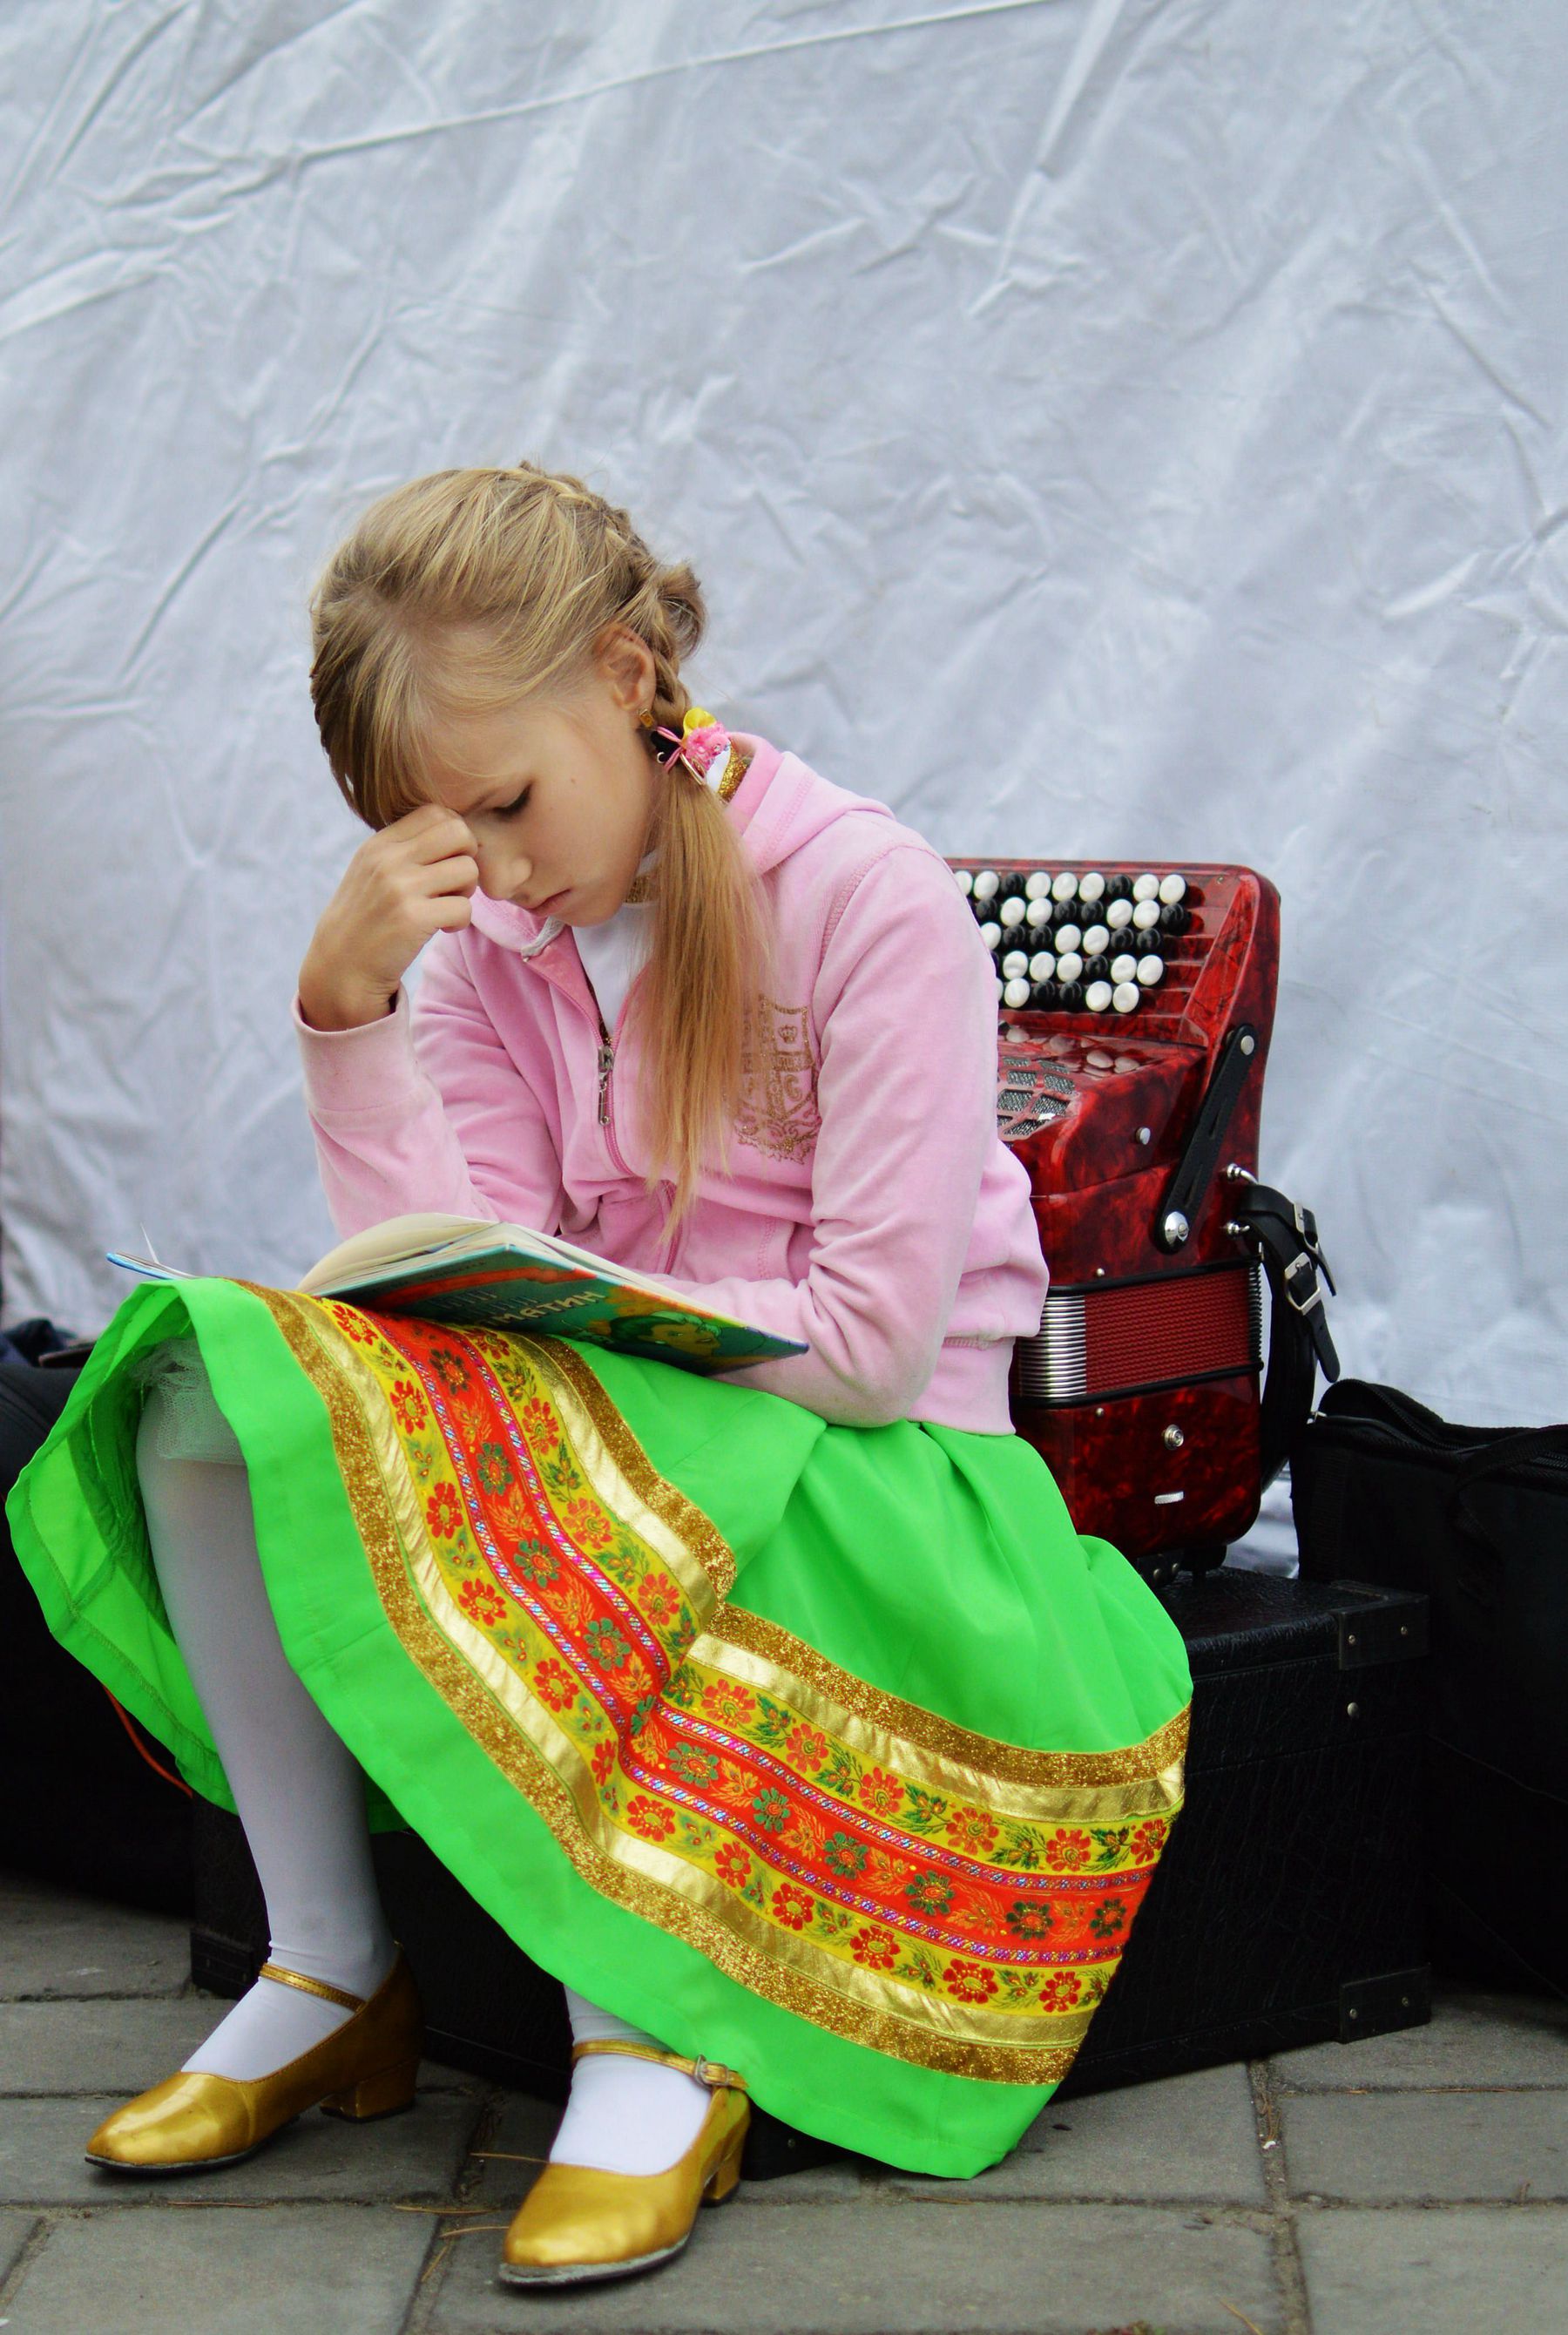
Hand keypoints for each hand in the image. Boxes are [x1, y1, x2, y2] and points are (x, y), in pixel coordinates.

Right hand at [298, 804, 479, 1030]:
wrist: (340, 967)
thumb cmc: (366, 919)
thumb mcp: (372, 871)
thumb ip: (405, 848)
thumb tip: (457, 828)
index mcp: (380, 843)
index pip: (436, 812)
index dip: (454, 834)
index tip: (447, 861)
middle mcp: (389, 860)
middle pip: (459, 832)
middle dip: (468, 857)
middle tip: (455, 882)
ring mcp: (400, 888)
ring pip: (468, 870)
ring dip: (466, 892)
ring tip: (447, 906)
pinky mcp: (413, 919)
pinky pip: (464, 907)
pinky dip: (460, 921)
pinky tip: (442, 928)